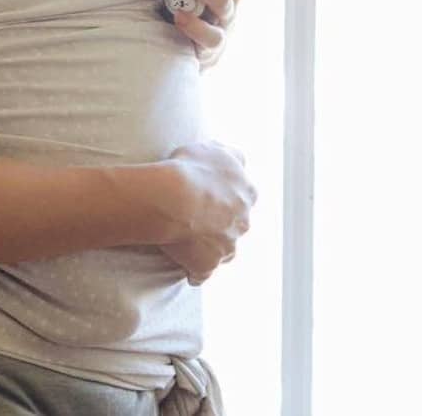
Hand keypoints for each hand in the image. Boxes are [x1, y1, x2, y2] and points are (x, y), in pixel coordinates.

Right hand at [160, 141, 255, 284]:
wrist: (174, 198)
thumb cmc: (190, 168)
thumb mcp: (213, 148)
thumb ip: (227, 154)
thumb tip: (236, 158)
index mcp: (247, 191)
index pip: (245, 194)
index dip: (228, 195)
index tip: (213, 194)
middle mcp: (243, 220)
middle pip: (237, 223)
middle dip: (222, 222)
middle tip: (198, 215)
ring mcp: (228, 244)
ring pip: (224, 249)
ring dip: (211, 246)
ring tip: (188, 241)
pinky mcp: (209, 264)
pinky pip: (202, 273)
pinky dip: (195, 272)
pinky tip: (186, 267)